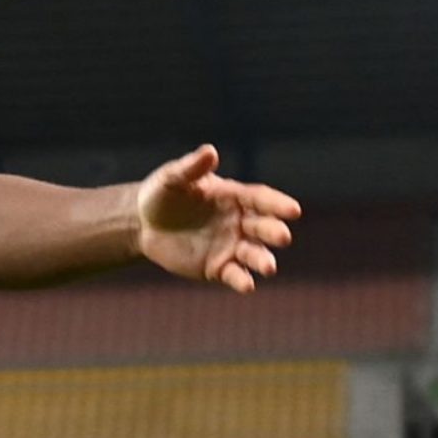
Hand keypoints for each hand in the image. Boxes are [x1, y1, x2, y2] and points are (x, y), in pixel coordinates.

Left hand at [135, 146, 300, 293]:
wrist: (143, 224)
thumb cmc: (162, 195)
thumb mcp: (172, 179)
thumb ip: (191, 168)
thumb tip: (210, 151)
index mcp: (234, 197)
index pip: (261, 199)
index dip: (278, 204)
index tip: (294, 210)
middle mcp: (239, 222)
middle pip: (263, 227)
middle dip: (274, 232)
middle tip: (282, 237)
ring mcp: (230, 246)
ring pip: (254, 254)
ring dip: (263, 260)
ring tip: (270, 267)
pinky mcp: (217, 268)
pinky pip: (234, 274)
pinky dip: (242, 281)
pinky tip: (248, 285)